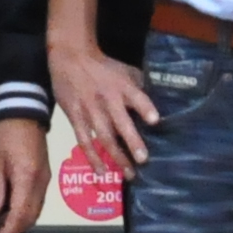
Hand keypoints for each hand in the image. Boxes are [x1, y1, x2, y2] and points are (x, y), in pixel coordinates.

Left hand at [0, 118, 48, 232]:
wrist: (22, 113)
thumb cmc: (4, 135)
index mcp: (26, 177)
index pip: (20, 212)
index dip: (9, 231)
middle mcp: (40, 182)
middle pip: (31, 215)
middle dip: (14, 231)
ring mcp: (45, 180)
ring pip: (36, 210)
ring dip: (19, 224)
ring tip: (0, 231)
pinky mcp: (44, 176)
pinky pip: (37, 202)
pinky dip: (25, 213)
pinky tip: (11, 214)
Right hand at [50, 36, 160, 174]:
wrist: (71, 59)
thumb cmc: (104, 68)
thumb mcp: (125, 71)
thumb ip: (140, 87)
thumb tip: (160, 102)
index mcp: (122, 86)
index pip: (136, 97)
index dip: (145, 108)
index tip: (155, 120)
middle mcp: (107, 100)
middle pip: (120, 123)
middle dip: (132, 142)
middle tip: (144, 160)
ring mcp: (90, 110)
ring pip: (104, 137)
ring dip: (117, 157)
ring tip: (129, 173)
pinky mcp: (76, 118)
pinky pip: (85, 141)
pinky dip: (93, 158)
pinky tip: (102, 173)